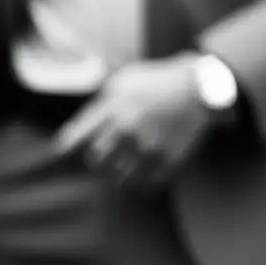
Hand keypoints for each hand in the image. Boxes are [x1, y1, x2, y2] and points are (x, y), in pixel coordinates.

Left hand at [55, 52, 214, 188]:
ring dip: (119, 175)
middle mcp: (127, 130)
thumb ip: (101, 102)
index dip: (66, 149)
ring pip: (120, 178)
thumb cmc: (158, 81)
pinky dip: (144, 181)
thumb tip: (84, 125)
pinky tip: (144, 173)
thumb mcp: (123, 80)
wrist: (199, 88)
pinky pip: (148, 183)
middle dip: (97, 162)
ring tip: (123, 170)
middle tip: (102, 161)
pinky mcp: (169, 159)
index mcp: (111, 108)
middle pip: (96, 161)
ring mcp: (149, 147)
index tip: (66, 153)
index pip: (74, 140)